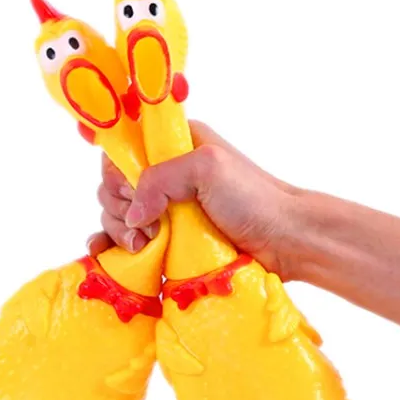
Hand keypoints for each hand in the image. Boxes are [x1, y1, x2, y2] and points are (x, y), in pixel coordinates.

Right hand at [87, 121, 306, 277]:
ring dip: (120, 232)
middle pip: (114, 186)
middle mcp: (166, 175)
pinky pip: (128, 243)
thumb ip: (161, 178)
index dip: (117, 170)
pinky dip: (117, 248)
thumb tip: (131, 215)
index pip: (123, 149)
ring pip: (118, 216)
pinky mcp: (168, 241)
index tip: (132, 191)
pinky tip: (119, 254)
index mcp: (174, 146)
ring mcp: (166, 211)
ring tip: (145, 245)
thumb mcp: (207, 168)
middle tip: (146, 225)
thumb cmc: (254, 198)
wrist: (284, 241)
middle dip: (119, 207)